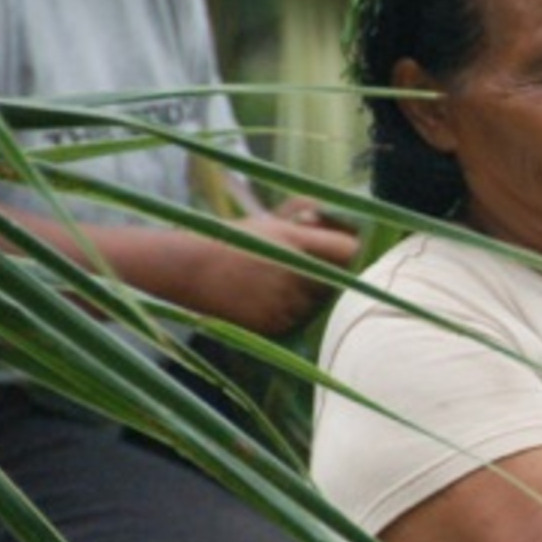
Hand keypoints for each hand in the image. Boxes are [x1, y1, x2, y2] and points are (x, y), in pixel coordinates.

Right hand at [182, 214, 358, 335]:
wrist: (185, 269)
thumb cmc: (231, 239)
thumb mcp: (270, 221)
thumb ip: (307, 218)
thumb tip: (338, 221)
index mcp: (296, 240)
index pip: (352, 250)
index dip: (356, 251)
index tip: (354, 251)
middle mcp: (296, 272)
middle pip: (342, 278)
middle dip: (335, 273)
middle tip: (316, 269)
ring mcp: (286, 301)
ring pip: (323, 302)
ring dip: (316, 295)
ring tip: (284, 282)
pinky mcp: (276, 324)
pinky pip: (302, 320)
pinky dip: (295, 312)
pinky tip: (271, 299)